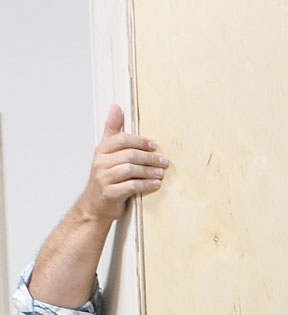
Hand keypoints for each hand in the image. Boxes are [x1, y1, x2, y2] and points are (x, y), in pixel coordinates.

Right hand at [77, 105, 168, 223]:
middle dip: (149, 157)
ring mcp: (104, 178)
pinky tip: (156, 184)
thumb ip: (113, 131)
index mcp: (101, 150)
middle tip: (164, 161)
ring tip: (162, 172)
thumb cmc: (106, 178)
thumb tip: (115, 107)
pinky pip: (131, 186)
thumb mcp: (106, 153)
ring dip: (149, 171)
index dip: (140, 141)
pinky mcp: (110, 193)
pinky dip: (146, 184)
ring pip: (130, 170)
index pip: (122, 139)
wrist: (95, 205)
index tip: (154, 145)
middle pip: (129, 155)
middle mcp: (101, 162)